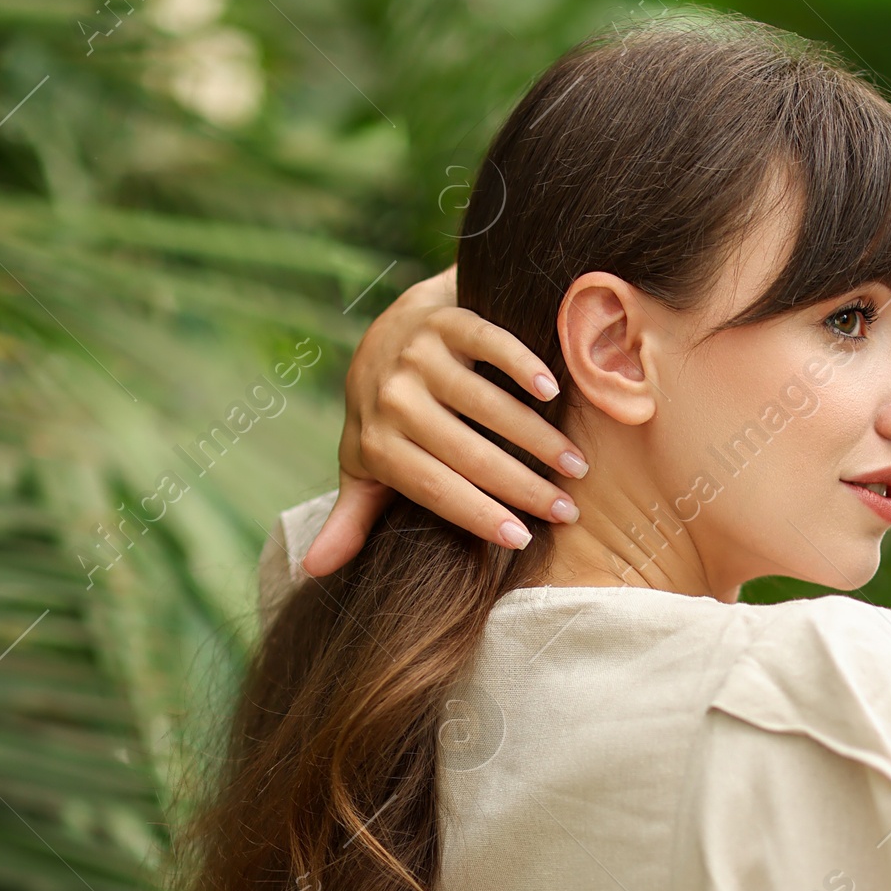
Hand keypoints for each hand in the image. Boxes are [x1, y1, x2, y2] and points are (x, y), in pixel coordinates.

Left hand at [301, 270, 588, 575]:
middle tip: (566, 510)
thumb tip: (315, 570)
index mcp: (376, 443)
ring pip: (486, 405)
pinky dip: (521, 366)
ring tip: (575, 465)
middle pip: (468, 453)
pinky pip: (489, 344)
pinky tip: (552, 393)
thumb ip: (349, 518)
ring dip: (537, 437)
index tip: (522, 539)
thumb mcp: (363, 466)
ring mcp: (419, 356)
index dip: (479, 515)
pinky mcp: (445, 320)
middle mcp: (393, 398)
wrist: (388, 328)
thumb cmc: (385, 415)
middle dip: (523, 486)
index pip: (435, 489)